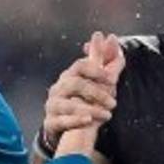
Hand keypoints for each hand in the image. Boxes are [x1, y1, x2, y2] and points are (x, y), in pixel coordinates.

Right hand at [44, 31, 124, 147]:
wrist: (63, 126)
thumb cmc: (82, 99)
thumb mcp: (95, 81)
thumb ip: (106, 61)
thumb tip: (111, 37)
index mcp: (70, 76)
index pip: (80, 66)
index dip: (96, 70)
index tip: (112, 79)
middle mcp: (58, 88)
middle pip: (75, 84)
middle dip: (96, 93)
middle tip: (113, 103)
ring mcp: (52, 105)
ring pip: (68, 104)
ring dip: (89, 108)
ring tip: (106, 115)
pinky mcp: (50, 123)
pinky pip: (59, 121)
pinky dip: (74, 120)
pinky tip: (88, 121)